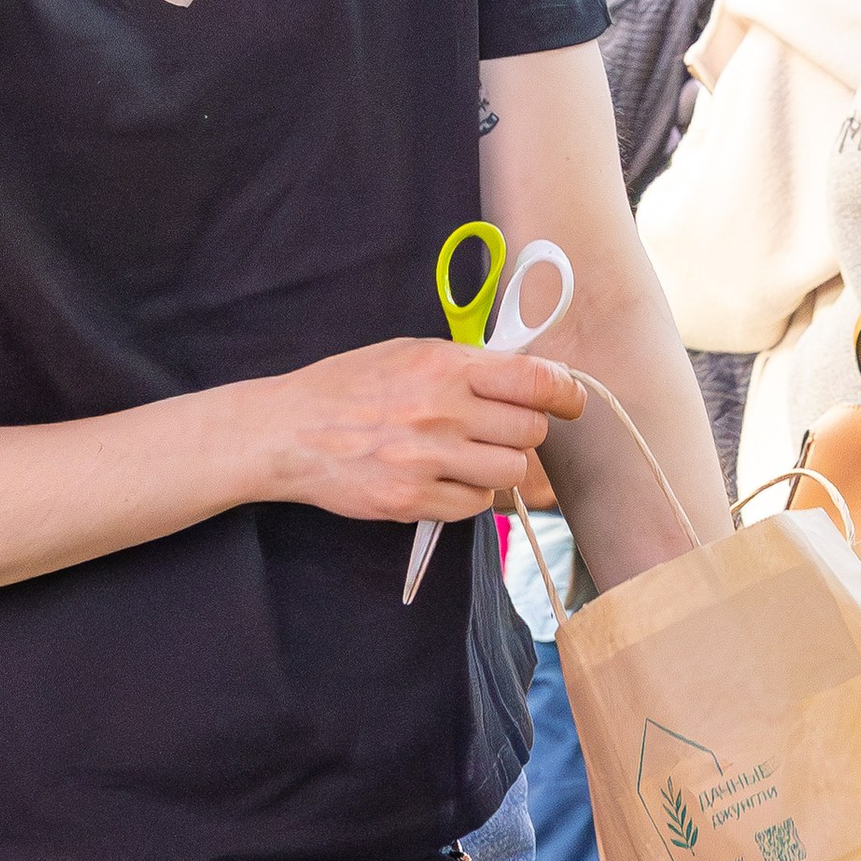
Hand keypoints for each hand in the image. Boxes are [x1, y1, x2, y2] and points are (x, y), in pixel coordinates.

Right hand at [252, 341, 583, 527]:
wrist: (288, 431)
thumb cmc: (347, 388)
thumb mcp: (407, 354)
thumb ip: (465, 364)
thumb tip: (526, 377)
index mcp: (444, 365)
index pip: (535, 379)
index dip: (566, 393)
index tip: (572, 402)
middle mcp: (440, 410)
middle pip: (530, 431)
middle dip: (524, 432)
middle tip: (499, 431)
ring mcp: (426, 459)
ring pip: (510, 472)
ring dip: (499, 467)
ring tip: (469, 457)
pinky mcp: (412, 500)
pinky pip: (475, 506)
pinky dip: (469, 496)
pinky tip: (444, 480)